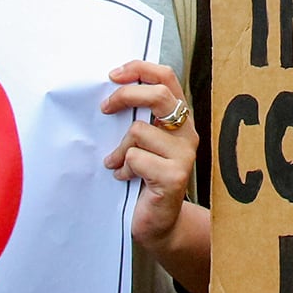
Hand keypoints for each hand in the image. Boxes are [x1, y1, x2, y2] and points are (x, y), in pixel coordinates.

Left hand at [101, 60, 194, 250]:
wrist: (158, 222)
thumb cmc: (144, 179)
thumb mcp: (141, 143)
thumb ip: (137, 118)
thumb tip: (109, 93)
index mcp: (179, 118)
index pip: (167, 78)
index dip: (140, 69)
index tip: (113, 74)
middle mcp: (187, 132)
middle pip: (159, 95)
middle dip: (126, 96)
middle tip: (105, 108)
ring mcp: (184, 154)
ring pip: (139, 131)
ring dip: (120, 148)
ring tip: (118, 163)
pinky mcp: (174, 176)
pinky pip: (136, 158)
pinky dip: (123, 169)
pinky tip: (126, 179)